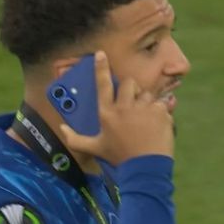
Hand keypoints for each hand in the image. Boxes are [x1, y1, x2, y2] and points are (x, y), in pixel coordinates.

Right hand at [59, 51, 174, 164]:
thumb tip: (62, 128)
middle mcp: (125, 107)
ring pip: (147, 93)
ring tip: (145, 119)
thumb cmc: (119, 157)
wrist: (145, 169)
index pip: (102, 84)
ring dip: (146, 102)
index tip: (100, 54)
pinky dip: (161, 113)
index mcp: (107, 113)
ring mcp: (144, 108)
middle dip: (132, 89)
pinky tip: (157, 125)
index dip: (101, 68)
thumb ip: (75, 139)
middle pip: (129, 83)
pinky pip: (162, 104)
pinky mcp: (160, 112)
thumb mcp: (95, 149)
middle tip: (132, 103)